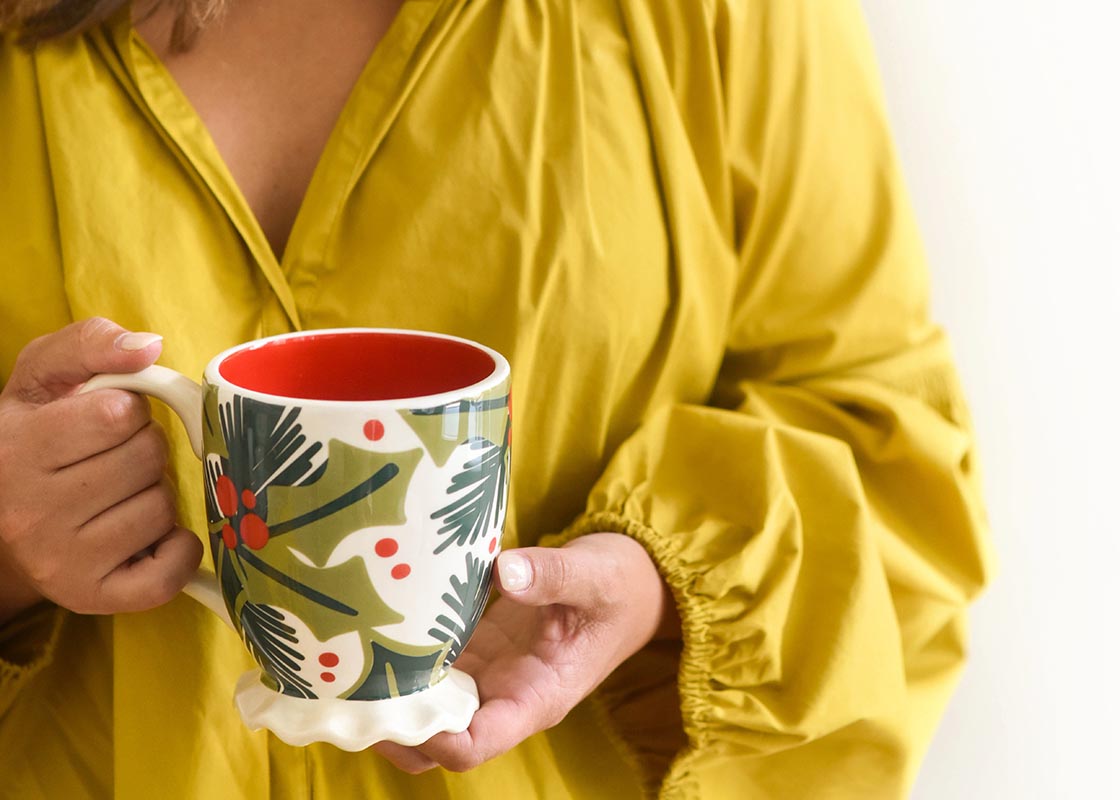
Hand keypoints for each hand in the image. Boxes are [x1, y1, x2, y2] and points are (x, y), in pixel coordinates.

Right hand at [0, 318, 202, 623]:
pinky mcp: (94, 598)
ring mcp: (62, 561)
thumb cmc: (37, 437)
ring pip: (162, 507)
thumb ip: (91, 344)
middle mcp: (31, 512)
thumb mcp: (46, 375)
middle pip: (147, 459)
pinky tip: (150, 537)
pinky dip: (177, 550)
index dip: (127, 410)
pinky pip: (170, 572)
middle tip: (113, 460)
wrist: (6, 522)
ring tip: (118, 497)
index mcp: (17, 449)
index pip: (119, 414)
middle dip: (144, 450)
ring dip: (155, 495)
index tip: (107, 421)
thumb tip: (148, 347)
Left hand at [372, 532, 677, 772]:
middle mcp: (505, 696)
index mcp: (537, 697)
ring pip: (427, 710)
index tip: (398, 707)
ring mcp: (488, 676)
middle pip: (436, 740)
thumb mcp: (594, 575)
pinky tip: (368, 631)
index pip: (475, 744)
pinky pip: (431, 670)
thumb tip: (506, 570)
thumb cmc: (618, 586)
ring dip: (389, 696)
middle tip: (346, 690)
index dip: (433, 738)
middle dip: (393, 726)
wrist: (629, 582)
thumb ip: (552, 574)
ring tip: (344, 664)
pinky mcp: (477, 649)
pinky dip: (400, 660)